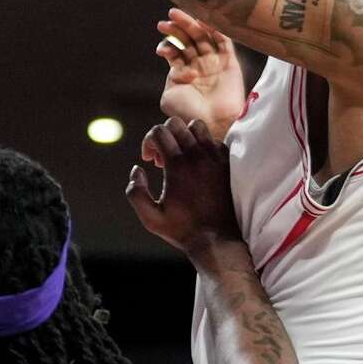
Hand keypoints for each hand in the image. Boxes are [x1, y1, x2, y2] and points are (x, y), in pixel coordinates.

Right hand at [126, 118, 241, 255]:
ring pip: (197, 126)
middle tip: (162, 158)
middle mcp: (197, 157)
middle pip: (176, 123)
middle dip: (163, 135)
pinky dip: (203, 145)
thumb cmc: (182, 230)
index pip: (159, 131)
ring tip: (180, 155)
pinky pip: (214, 140)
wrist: (217, 240)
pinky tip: (198, 164)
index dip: (148, 142)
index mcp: (177, 166)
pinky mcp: (228, 163)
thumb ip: (135, 192)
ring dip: (184, 136)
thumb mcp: (150, 218)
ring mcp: (215, 158)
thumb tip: (137, 169)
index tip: (149, 160)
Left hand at [157, 8, 245, 134]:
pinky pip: (223, 41)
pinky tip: (203, 21)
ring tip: (178, 16)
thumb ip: (170, 76)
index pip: (175, 50)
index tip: (162, 48)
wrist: (212, 123)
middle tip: (168, 19)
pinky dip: (215, 30)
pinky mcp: (230, 62)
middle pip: (188, 39)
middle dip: (177, 28)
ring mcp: (214, 63)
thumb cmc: (189, 112)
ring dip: (191, 24)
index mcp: (183, 72)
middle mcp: (199, 65)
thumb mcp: (169, 96)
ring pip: (203, 37)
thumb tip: (177, 63)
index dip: (168, 44)